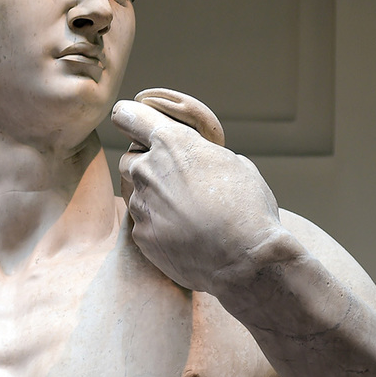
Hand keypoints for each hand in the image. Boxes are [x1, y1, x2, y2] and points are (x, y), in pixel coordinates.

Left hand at [111, 91, 286, 293]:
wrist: (245, 260)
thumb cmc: (248, 208)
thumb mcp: (238, 166)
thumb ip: (210, 156)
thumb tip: (207, 160)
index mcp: (172, 143)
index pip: (129, 116)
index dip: (129, 116)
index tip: (128, 118)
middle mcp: (148, 170)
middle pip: (130, 159)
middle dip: (145, 165)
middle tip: (173, 180)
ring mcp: (141, 204)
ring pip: (136, 193)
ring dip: (153, 197)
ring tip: (185, 212)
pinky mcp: (141, 236)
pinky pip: (143, 223)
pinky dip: (158, 225)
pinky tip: (184, 235)